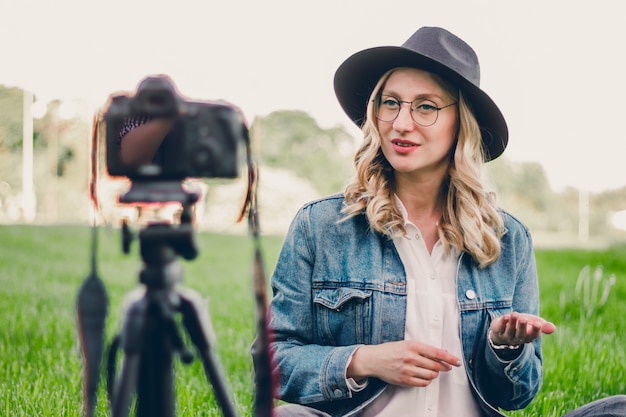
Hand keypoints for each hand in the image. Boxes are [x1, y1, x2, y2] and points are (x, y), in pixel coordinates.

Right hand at [347, 340, 461, 386]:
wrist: (374, 359)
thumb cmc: (390, 350)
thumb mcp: (406, 344)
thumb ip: (423, 349)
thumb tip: (442, 353)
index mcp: (412, 346)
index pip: (437, 353)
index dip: (449, 358)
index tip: (457, 362)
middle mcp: (410, 357)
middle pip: (436, 366)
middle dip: (443, 367)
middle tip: (445, 367)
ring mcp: (407, 370)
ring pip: (431, 376)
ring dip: (434, 374)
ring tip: (430, 371)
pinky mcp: (404, 380)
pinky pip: (423, 383)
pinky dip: (426, 381)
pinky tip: (423, 376)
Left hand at [490, 312, 555, 345]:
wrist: (503, 328)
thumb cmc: (521, 325)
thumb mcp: (532, 324)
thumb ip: (542, 325)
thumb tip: (553, 328)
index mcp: (528, 337)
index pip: (533, 335)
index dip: (535, 330)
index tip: (538, 323)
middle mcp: (518, 338)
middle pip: (520, 334)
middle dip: (522, 327)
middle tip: (523, 319)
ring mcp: (507, 335)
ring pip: (510, 331)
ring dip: (512, 323)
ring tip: (515, 314)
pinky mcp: (498, 330)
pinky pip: (500, 327)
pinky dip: (503, 322)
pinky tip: (505, 316)